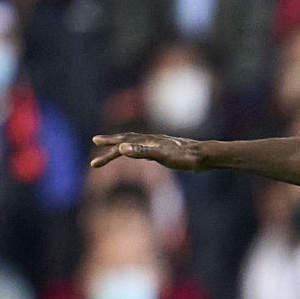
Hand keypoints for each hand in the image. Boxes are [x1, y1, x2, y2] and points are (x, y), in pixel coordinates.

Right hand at [89, 132, 206, 171]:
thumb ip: (142, 152)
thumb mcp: (162, 156)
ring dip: (122, 145)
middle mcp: (151, 140)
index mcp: (147, 141)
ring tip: (113, 149)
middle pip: (126, 140)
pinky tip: (137, 153)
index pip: (122, 144)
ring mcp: (158, 144)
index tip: (94, 152)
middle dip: (110, 143)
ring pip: (135, 143)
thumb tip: (122, 148)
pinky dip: (136, 149)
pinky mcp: (166, 150)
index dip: (108, 146)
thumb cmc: (184, 157)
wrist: (204, 156)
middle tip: (95, 144)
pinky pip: (145, 148)